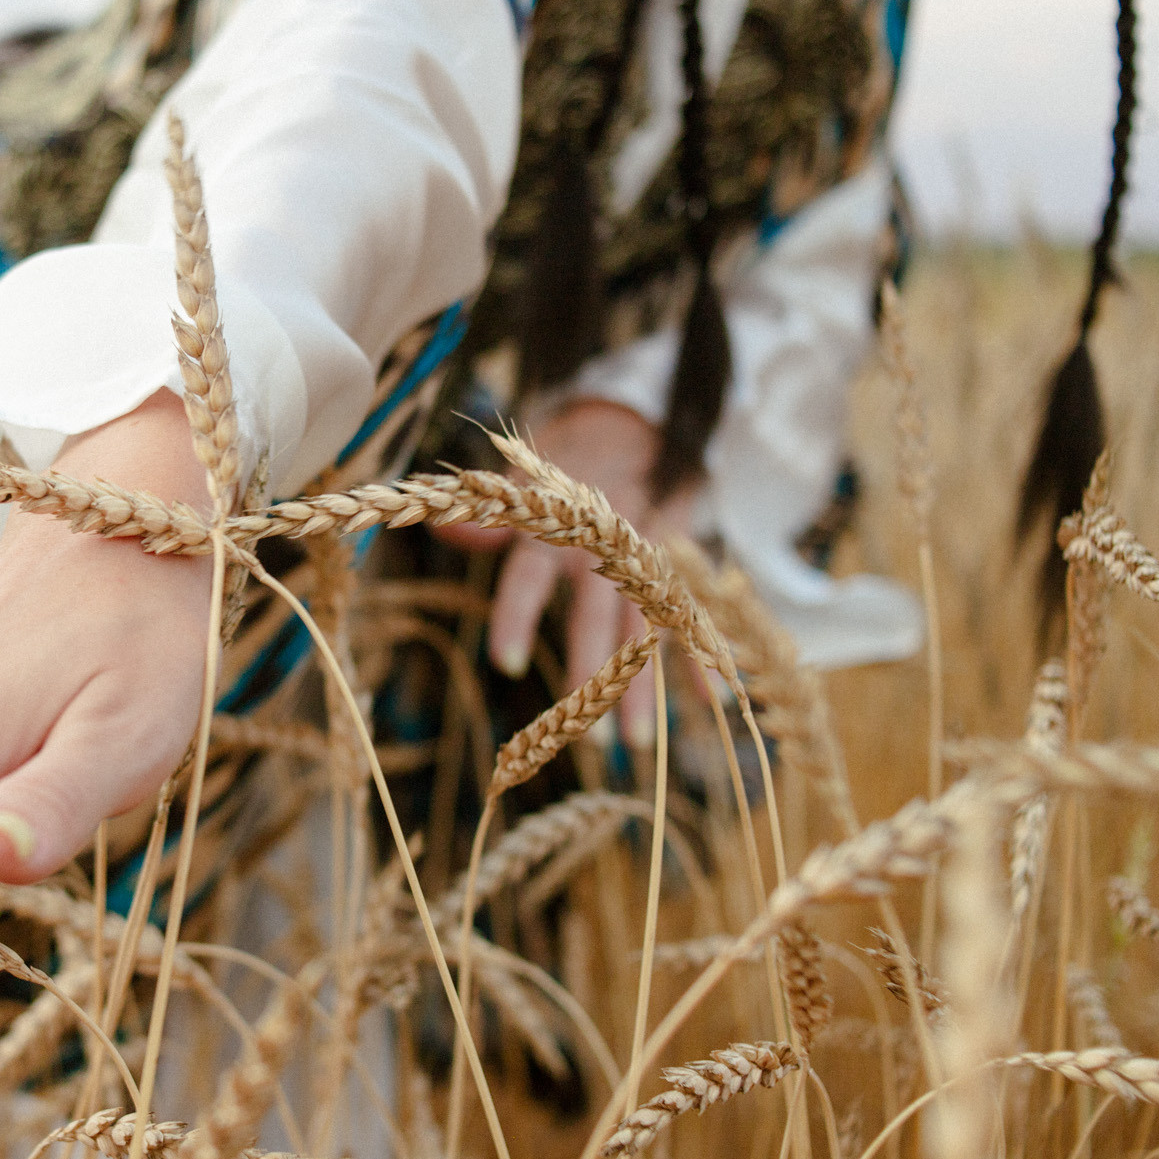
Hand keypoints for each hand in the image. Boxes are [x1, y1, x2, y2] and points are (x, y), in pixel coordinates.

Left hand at [435, 399, 694, 746]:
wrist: (632, 415)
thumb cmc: (563, 459)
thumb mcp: (522, 476)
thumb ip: (488, 515)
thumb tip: (445, 531)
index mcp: (553, 523)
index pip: (529, 572)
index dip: (516, 615)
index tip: (505, 665)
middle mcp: (602, 539)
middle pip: (598, 612)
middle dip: (597, 673)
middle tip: (591, 740)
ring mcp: (647, 548)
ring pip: (648, 623)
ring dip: (648, 684)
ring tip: (639, 743)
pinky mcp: (681, 552)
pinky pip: (694, 607)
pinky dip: (703, 650)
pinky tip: (712, 702)